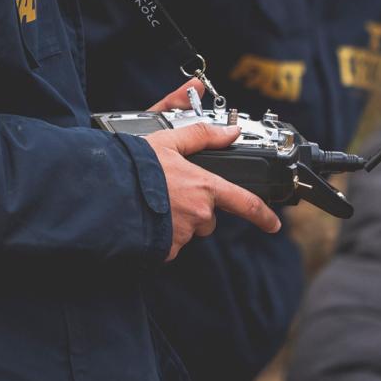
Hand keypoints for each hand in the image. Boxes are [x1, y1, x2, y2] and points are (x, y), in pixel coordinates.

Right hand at [145, 79, 280, 260]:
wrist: (108, 193)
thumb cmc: (136, 166)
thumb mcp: (168, 141)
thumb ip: (202, 136)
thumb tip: (231, 132)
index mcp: (204, 186)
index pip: (244, 202)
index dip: (262, 214)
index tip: (273, 223)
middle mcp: (199, 213)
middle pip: (208, 215)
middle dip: (196, 206)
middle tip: (171, 190)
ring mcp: (183, 233)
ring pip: (189, 228)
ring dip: (177, 218)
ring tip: (154, 201)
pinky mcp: (166, 249)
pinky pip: (171, 242)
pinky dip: (162, 232)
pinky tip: (148, 217)